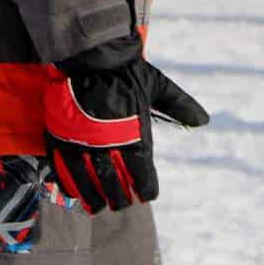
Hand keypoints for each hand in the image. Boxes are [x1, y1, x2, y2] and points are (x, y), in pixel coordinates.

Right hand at [42, 36, 211, 211]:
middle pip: (114, 185)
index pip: (141, 175)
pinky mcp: (60, 139)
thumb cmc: (127, 72)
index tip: (146, 195)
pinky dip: (69, 186)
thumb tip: (203, 120)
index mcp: (133, 136)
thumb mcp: (158, 85)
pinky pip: (63, 171)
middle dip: (119, 199)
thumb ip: (179, 104)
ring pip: (87, 184)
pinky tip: (75, 194)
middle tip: (120, 205)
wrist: (91, 56)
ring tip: (97, 208)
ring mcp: (81, 143)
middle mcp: (107, 145)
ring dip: (93, 200)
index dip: (145, 189)